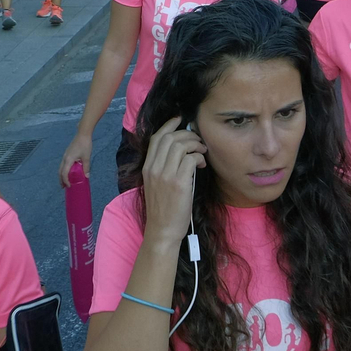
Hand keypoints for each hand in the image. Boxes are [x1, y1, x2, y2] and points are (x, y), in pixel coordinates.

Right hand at [58, 136, 92, 187]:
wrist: (83, 134)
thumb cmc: (85, 145)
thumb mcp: (86, 157)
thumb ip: (86, 167)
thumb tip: (87, 176)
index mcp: (68, 160)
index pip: (64, 173)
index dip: (66, 181)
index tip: (69, 186)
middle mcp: (64, 158)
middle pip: (60, 171)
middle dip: (61, 180)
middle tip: (64, 187)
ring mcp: (65, 155)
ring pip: (61, 167)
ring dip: (62, 175)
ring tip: (65, 181)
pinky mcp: (67, 153)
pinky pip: (63, 164)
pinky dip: (64, 170)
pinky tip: (68, 172)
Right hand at [141, 120, 205, 243]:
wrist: (162, 231)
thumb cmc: (163, 209)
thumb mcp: (156, 184)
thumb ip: (163, 167)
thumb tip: (179, 151)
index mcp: (147, 168)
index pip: (156, 138)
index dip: (169, 125)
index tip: (181, 120)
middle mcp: (154, 168)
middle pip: (170, 138)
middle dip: (188, 134)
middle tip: (199, 141)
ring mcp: (165, 175)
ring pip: (181, 145)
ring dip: (196, 144)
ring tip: (202, 152)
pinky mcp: (178, 183)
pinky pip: (191, 159)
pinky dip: (199, 157)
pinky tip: (202, 165)